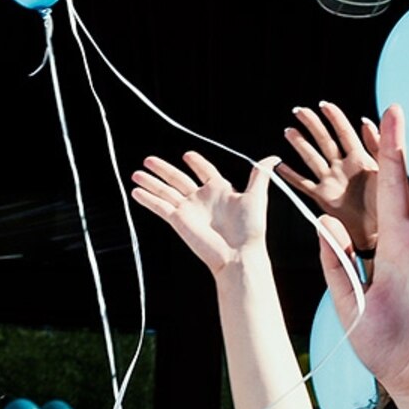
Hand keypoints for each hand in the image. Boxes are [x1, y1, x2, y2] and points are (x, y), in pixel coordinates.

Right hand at [129, 151, 273, 276]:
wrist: (239, 254)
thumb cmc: (251, 228)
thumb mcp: (256, 196)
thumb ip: (260, 175)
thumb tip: (273, 157)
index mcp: (220, 190)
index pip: (205, 171)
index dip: (197, 163)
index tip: (187, 155)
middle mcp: (201, 199)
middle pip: (178, 179)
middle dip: (163, 169)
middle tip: (148, 160)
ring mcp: (188, 210)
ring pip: (165, 191)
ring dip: (150, 183)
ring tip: (135, 173)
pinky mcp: (178, 221)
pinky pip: (160, 206)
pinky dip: (147, 199)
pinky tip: (135, 191)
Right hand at [282, 103, 382, 255]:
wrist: (378, 232)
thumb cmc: (386, 205)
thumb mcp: (385, 171)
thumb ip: (377, 146)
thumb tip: (367, 121)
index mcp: (359, 159)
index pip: (344, 132)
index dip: (334, 117)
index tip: (323, 104)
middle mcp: (342, 167)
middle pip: (324, 141)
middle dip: (311, 125)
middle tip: (299, 111)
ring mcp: (331, 181)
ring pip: (312, 158)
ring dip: (300, 144)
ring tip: (289, 131)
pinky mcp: (322, 197)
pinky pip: (303, 184)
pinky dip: (291, 176)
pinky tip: (279, 167)